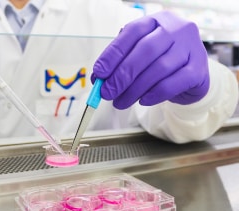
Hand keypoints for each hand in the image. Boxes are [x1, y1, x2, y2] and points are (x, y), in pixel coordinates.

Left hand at [91, 11, 208, 108]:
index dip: (113, 54)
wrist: (190, 74)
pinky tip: (143, 101)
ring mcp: (191, 47)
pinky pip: (173, 83)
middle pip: (146, 51)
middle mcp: (176, 29)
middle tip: (107, 93)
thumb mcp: (138, 54)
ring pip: (159, 69)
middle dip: (122, 75)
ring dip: (134, 89)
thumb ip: (120, 62)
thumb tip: (99, 78)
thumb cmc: (159, 61)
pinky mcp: (198, 69)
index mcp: (156, 21)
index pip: (132, 33)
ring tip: (120, 102)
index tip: (99, 73)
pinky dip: (154, 94)